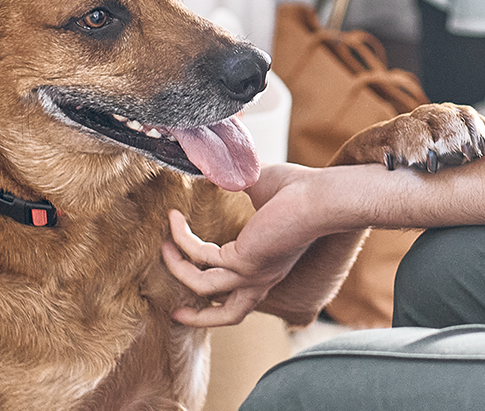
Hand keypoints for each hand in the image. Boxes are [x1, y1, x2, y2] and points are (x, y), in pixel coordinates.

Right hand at [162, 163, 334, 326]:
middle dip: (200, 318)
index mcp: (270, 266)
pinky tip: (175, 219)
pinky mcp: (242, 262)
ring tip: (163, 247)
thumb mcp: (261, 190)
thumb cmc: (301, 190)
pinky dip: (182, 239)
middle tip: (176, 313)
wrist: (321, 197)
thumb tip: (213, 167)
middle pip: (230, 315)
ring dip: (178, 268)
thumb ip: (235, 185)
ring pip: (203, 288)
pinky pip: (200, 257)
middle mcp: (262, 276)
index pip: (243, 293)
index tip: (197, 276)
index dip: (219, 293)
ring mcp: (252, 273)